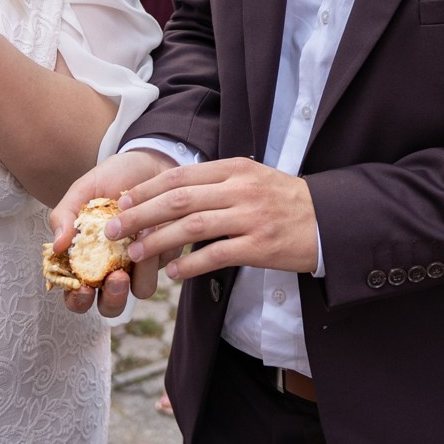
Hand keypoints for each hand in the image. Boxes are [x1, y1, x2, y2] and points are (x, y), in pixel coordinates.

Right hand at [50, 148, 176, 316]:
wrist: (148, 159)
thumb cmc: (109, 179)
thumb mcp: (82, 191)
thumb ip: (65, 216)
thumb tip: (57, 246)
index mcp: (85, 259)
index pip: (76, 294)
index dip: (76, 299)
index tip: (81, 288)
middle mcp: (111, 267)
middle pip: (110, 306)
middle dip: (113, 299)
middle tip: (116, 278)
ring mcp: (140, 263)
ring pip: (141, 290)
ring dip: (140, 277)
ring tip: (137, 250)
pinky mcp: (165, 252)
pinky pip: (164, 264)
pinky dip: (158, 250)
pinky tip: (151, 228)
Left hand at [109, 157, 319, 280]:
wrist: (330, 220)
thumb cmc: (287, 201)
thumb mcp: (254, 178)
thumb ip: (217, 182)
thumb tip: (171, 196)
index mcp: (235, 168)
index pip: (181, 174)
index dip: (147, 189)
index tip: (121, 202)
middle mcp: (241, 189)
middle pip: (179, 199)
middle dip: (140, 215)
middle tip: (113, 229)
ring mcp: (251, 217)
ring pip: (192, 227)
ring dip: (158, 241)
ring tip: (135, 253)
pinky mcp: (260, 246)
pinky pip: (216, 256)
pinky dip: (190, 266)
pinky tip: (173, 275)